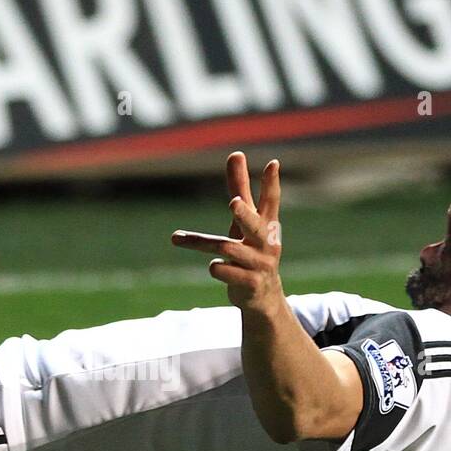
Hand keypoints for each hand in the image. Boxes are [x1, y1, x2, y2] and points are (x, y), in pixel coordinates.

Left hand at [171, 152, 282, 310]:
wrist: (263, 298)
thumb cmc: (252, 249)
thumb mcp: (245, 220)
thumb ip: (240, 188)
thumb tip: (236, 153)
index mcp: (267, 225)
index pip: (270, 201)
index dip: (271, 184)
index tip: (272, 163)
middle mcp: (266, 243)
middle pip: (253, 225)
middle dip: (242, 215)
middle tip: (232, 203)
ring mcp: (260, 265)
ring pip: (226, 249)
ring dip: (201, 243)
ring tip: (178, 238)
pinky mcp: (250, 284)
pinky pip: (223, 271)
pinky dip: (214, 268)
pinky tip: (214, 268)